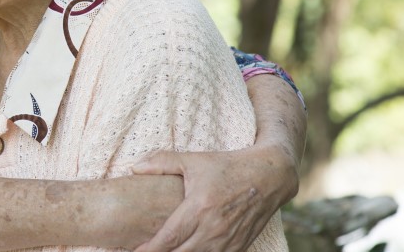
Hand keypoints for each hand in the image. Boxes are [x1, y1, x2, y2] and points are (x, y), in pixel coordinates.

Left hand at [130, 145, 297, 251]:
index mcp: (200, 208)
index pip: (169, 238)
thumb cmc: (227, 167)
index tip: (134, 251)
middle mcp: (214, 229)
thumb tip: (134, 167)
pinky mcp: (240, 247)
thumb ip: (162, 162)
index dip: (150, 249)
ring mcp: (229, 241)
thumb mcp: (193, 160)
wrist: (269, 176)